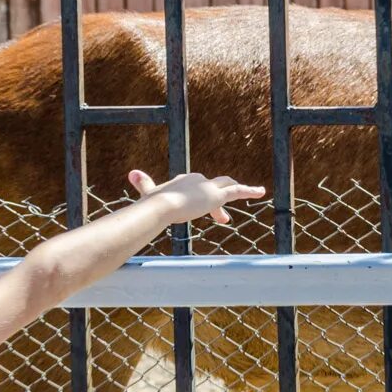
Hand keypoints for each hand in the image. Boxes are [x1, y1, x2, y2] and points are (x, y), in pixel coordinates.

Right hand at [126, 170, 265, 224]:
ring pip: (227, 187)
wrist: (162, 205)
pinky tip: (260, 192)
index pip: (194, 188)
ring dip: (237, 192)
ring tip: (252, 194)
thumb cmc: (153, 204)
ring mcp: (207, 188)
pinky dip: (250, 191)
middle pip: (211, 187)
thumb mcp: (148, 194)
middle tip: (222, 218)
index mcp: (182, 181)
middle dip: (217, 201)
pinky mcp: (216, 196)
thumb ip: (142, 183)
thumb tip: (130, 172)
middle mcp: (196, 180)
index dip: (198, 200)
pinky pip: (237, 191)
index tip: (197, 210)